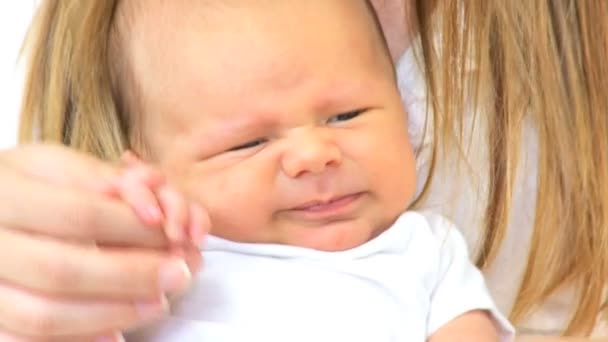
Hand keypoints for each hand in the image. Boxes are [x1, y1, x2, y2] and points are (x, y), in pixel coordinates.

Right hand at [0, 144, 202, 340]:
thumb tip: (152, 186)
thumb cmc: (26, 187)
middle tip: (179, 273)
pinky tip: (115, 334)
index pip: (77, 215)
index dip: (131, 228)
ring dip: (112, 313)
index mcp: (4, 195)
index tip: (172, 233)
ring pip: (43, 316)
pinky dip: (77, 341)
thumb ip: (100, 176)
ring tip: (158, 302)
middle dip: (130, 276)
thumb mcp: (54, 165)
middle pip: (61, 271)